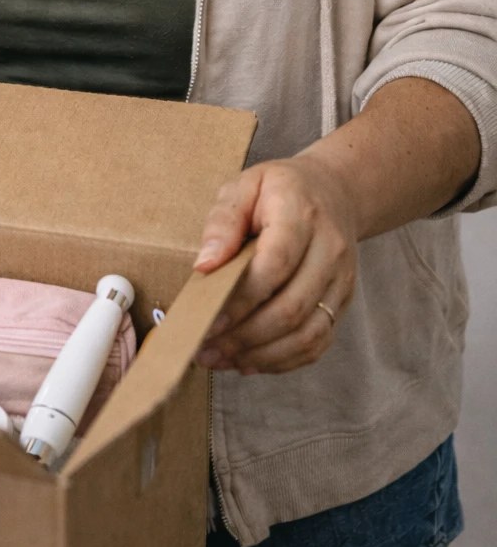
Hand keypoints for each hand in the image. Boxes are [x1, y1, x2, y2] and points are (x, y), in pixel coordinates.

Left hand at [192, 158, 357, 374]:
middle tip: (206, 349)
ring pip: (308, 333)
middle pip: (292, 307)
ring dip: (261, 355)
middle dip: (245, 336)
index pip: (275, 265)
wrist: (334, 192)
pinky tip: (249, 360)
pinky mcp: (342, 302)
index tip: (208, 320)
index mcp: (301, 215)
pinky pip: (317, 342)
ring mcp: (341, 281)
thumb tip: (204, 266)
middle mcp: (329, 251)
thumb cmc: (279, 190)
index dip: (241, 299)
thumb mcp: (244, 185)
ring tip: (222, 359)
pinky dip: (282, 360)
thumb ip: (223, 222)